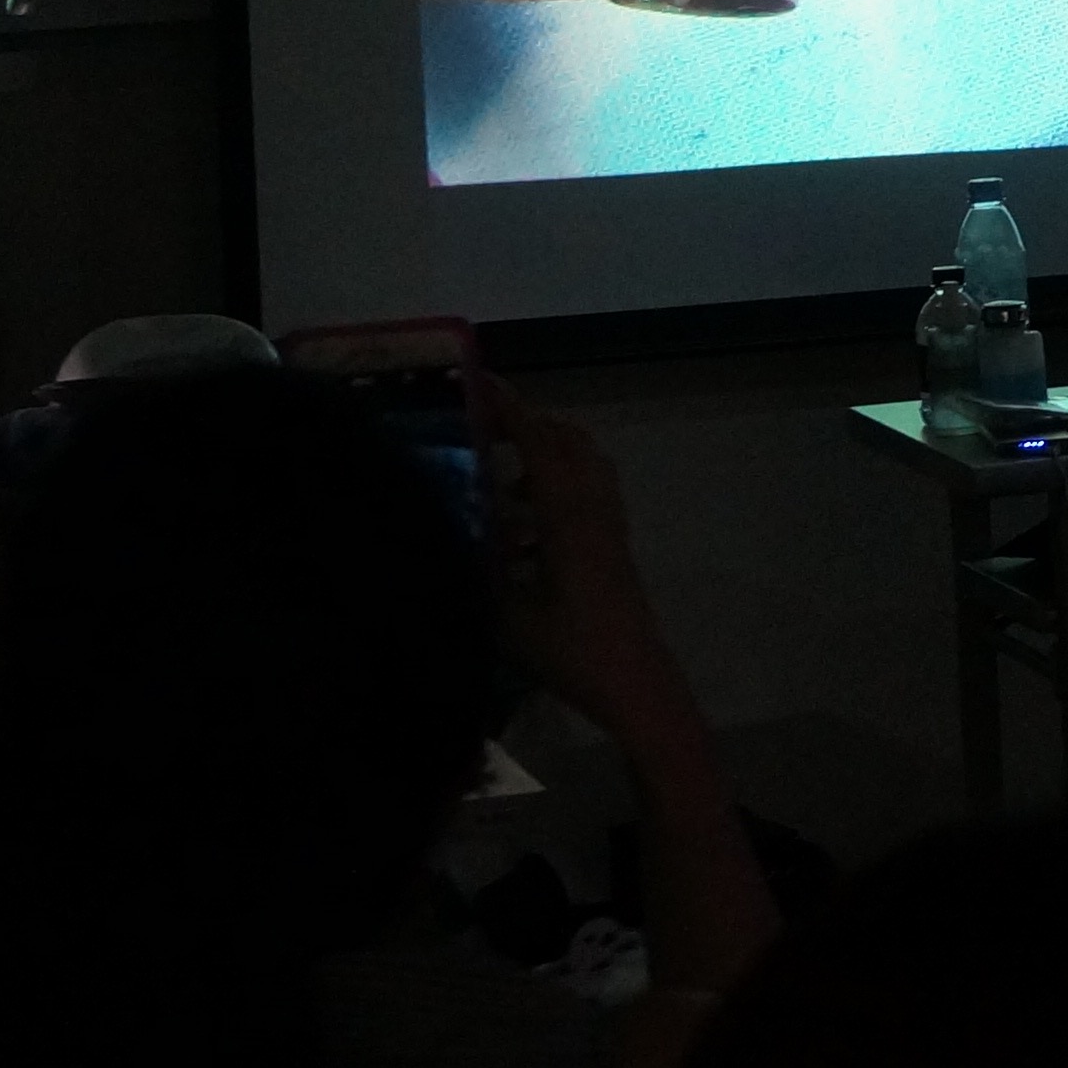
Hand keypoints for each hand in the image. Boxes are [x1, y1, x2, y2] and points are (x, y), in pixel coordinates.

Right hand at [480, 381, 707, 756]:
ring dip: (544, 457)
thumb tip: (433, 541)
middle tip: (481, 429)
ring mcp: (610, 525)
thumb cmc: (571, 648)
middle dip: (527, 425)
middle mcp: (595, 506)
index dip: (509, 408)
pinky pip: (586, 495)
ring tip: (496, 474)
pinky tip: (521, 526)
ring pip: (581, 466)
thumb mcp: (504, 614)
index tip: (478, 385)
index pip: (538, 440)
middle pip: (567, 441)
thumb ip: (471, 572)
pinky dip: (556, 489)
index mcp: (568, 512)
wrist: (634, 682)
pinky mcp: (614, 547)